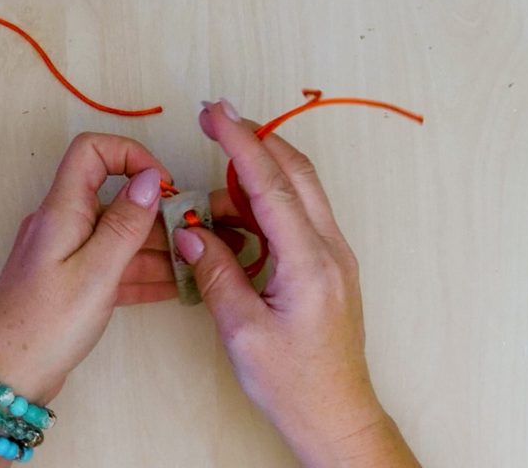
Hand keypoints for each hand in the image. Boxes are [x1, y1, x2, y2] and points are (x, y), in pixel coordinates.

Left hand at [0, 132, 174, 402]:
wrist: (5, 378)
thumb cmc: (46, 325)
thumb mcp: (95, 273)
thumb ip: (125, 224)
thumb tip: (149, 178)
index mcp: (61, 211)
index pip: (92, 151)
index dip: (131, 155)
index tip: (163, 185)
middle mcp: (62, 224)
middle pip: (114, 197)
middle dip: (158, 211)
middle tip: (198, 232)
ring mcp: (66, 253)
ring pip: (118, 235)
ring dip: (157, 246)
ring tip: (198, 262)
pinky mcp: (71, 282)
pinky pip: (112, 265)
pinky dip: (142, 272)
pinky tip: (177, 285)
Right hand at [173, 100, 418, 466]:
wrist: (337, 416)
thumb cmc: (295, 385)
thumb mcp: (242, 332)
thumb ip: (215, 272)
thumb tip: (190, 232)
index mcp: (310, 263)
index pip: (271, 184)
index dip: (240, 142)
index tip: (215, 112)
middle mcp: (330, 250)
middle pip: (295, 172)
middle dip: (253, 139)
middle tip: (214, 119)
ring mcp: (333, 256)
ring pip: (297, 193)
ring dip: (254, 180)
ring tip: (208, 202)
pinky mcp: (327, 266)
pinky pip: (297, 218)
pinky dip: (264, 207)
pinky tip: (233, 223)